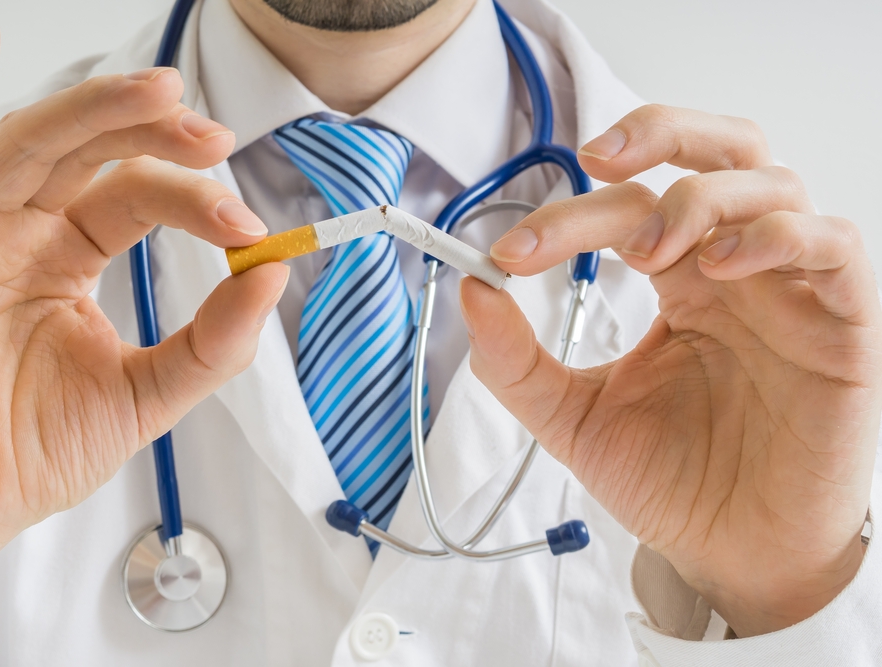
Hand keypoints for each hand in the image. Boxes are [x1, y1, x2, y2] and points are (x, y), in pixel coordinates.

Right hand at [0, 18, 287, 653]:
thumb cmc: (30, 455)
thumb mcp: (144, 396)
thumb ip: (211, 343)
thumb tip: (272, 275)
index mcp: (67, 260)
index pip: (136, 199)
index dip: (196, 201)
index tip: (251, 230)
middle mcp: (18, 237)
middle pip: (91, 154)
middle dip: (155, 134)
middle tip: (215, 138)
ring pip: (32, 144)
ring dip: (96, 109)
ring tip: (162, 93)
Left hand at [460, 105, 880, 636]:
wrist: (731, 551)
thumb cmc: (669, 479)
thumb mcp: (574, 418)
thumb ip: (518, 360)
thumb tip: (470, 289)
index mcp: (679, 278)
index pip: (630, 207)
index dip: (568, 216)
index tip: (508, 254)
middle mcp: (736, 269)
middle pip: (718, 153)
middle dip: (659, 131)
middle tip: (597, 160)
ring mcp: (792, 291)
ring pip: (772, 185)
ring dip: (701, 199)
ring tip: (649, 253)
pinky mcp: (843, 325)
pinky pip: (834, 246)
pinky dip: (776, 237)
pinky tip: (720, 267)